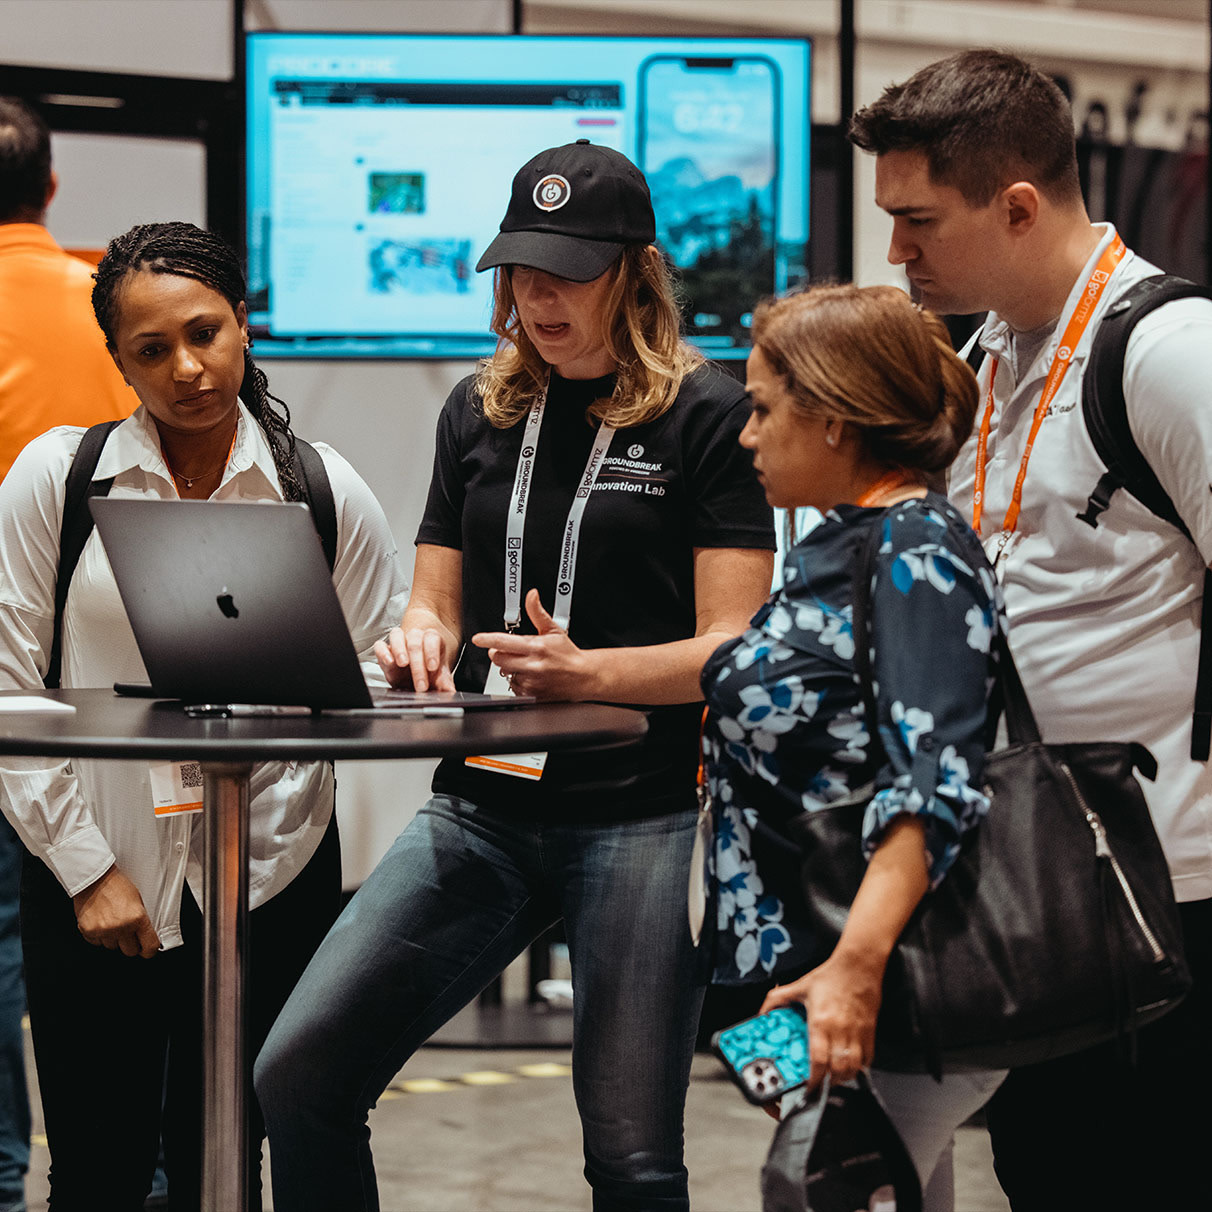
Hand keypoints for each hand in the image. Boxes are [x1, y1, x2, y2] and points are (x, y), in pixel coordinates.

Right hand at [72, 865, 159, 957]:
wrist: (95, 877)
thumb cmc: (117, 884)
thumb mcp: (138, 900)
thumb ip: (141, 920)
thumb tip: (145, 936)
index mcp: (138, 918)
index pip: (149, 946)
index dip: (150, 950)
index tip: (148, 950)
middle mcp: (122, 927)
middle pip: (130, 951)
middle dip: (131, 944)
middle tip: (129, 934)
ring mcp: (104, 931)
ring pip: (112, 947)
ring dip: (114, 939)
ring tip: (113, 922)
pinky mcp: (89, 931)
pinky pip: (97, 942)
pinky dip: (99, 936)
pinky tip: (101, 922)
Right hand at [374, 625, 455, 691]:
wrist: (418, 666)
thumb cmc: (428, 668)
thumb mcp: (438, 675)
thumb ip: (444, 682)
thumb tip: (450, 691)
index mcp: (431, 639)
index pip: (432, 639)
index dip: (432, 652)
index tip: (433, 667)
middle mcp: (415, 637)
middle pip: (415, 643)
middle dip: (418, 666)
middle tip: (421, 685)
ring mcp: (399, 641)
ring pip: (397, 635)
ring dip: (399, 650)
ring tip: (403, 664)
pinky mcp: (385, 649)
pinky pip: (380, 645)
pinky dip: (382, 652)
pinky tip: (388, 662)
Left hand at [471, 589, 593, 700]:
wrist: (583, 676)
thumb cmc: (567, 654)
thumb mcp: (553, 629)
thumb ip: (537, 612)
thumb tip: (531, 596)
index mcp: (536, 647)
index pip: (504, 642)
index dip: (488, 639)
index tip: (478, 639)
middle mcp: (532, 666)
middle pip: (498, 659)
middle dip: (500, 653)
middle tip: (511, 650)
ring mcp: (531, 682)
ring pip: (505, 673)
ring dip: (510, 667)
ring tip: (526, 664)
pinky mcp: (531, 695)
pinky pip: (513, 687)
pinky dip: (518, 681)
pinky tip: (530, 676)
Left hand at [761, 948, 885, 1092]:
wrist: (858, 966)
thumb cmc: (830, 976)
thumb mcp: (799, 986)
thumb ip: (777, 1000)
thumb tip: (762, 1013)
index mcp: (820, 1021)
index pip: (818, 1060)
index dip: (814, 1080)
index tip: (808, 1087)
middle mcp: (840, 1030)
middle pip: (838, 1070)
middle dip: (828, 1083)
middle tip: (821, 1084)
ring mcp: (857, 1033)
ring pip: (854, 1068)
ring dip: (843, 1077)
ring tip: (834, 1076)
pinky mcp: (870, 1033)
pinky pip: (867, 1059)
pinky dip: (859, 1067)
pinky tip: (849, 1064)